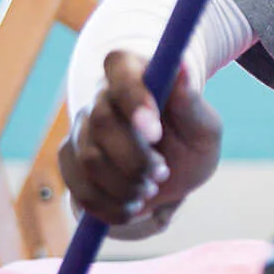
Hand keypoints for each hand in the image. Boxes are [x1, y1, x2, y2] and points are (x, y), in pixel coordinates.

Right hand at [58, 52, 222, 235]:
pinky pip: (79, 186)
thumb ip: (190, 101)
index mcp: (133, 74)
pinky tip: (131, 208)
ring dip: (124, 185)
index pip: (122, 74)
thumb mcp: (202, 124)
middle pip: (102, 124)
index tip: (154, 133)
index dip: (134, 101)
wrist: (172, 170)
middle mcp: (101, 97)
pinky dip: (108, 205)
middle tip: (162, 174)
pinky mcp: (70, 159)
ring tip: (150, 190)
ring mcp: (81, 128)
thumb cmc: (189, 138)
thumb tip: (182, 66)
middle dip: (135, 159)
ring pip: (88, 159)